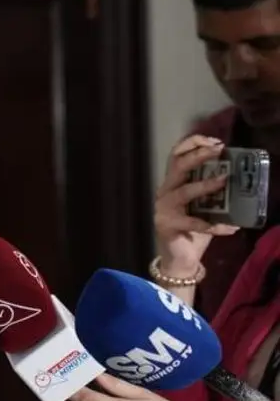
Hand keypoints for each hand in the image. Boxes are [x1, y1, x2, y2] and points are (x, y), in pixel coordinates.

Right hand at [154, 135, 237, 275]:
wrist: (180, 258)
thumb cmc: (193, 228)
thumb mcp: (203, 205)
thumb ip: (212, 190)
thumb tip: (237, 175)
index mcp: (173, 183)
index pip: (176, 155)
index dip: (193, 144)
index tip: (216, 142)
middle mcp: (166, 191)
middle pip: (177, 166)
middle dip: (198, 155)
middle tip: (219, 150)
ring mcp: (163, 208)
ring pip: (184, 191)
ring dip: (205, 185)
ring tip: (225, 180)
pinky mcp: (167, 225)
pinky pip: (194, 223)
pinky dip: (215, 225)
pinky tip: (230, 228)